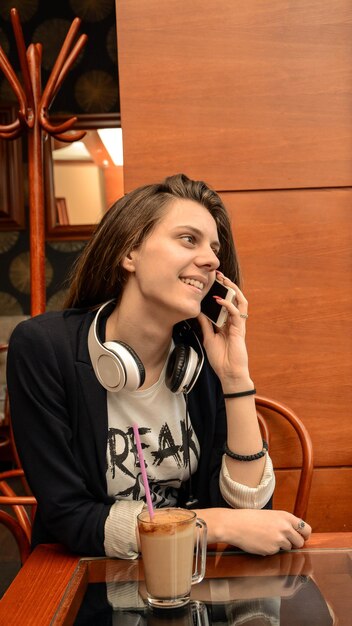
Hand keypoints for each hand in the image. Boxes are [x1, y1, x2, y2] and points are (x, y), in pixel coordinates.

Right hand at [195, 508, 311, 555]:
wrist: (235, 524)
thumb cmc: (250, 518)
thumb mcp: (270, 515)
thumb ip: (283, 523)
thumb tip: (294, 533)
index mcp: (285, 516)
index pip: (306, 529)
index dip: (304, 535)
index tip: (301, 537)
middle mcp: (285, 527)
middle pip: (300, 542)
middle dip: (294, 543)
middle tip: (283, 541)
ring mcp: (279, 539)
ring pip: (288, 548)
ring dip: (281, 546)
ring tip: (267, 538)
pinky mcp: (272, 549)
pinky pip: (276, 552)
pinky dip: (270, 549)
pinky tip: (261, 542)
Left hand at [197, 272, 250, 385]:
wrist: (229, 373)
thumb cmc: (220, 359)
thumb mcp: (208, 338)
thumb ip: (205, 324)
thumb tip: (198, 311)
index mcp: (226, 323)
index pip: (225, 303)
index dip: (220, 291)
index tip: (211, 282)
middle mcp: (234, 322)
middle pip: (234, 298)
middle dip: (228, 285)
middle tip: (219, 275)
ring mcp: (238, 325)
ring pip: (240, 302)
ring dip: (233, 290)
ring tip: (224, 281)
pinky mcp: (240, 330)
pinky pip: (236, 313)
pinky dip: (228, 305)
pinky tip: (220, 300)